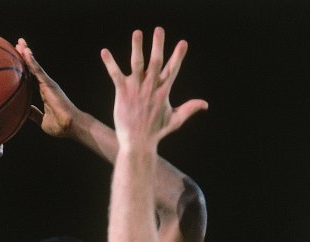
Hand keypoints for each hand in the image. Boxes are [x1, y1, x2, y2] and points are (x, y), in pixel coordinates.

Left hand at [15, 38, 76, 136]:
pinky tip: (25, 51)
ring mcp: (47, 84)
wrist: (70, 126)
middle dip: (25, 55)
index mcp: (44, 93)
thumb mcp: (42, 120)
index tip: (18, 59)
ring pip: (34, 66)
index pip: (32, 78)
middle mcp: (46, 86)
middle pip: (33, 68)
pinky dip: (31, 61)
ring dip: (26, 53)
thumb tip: (25, 111)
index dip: (25, 68)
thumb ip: (34, 114)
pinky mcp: (49, 84)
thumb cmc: (60, 126)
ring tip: (20, 42)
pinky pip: (37, 70)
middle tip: (18, 44)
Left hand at [101, 27, 207, 149]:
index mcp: (163, 92)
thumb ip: (189, 109)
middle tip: (159, 30)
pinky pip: (115, 74)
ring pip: (137, 64)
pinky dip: (110, 63)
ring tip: (137, 33)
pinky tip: (104, 52)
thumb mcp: (175, 120)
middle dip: (158, 45)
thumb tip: (205, 104)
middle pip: (155, 62)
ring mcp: (136, 89)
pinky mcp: (123, 93)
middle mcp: (150, 88)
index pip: (172, 70)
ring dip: (137, 47)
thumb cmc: (156, 132)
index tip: (183, 43)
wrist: (138, 144)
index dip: (178, 56)